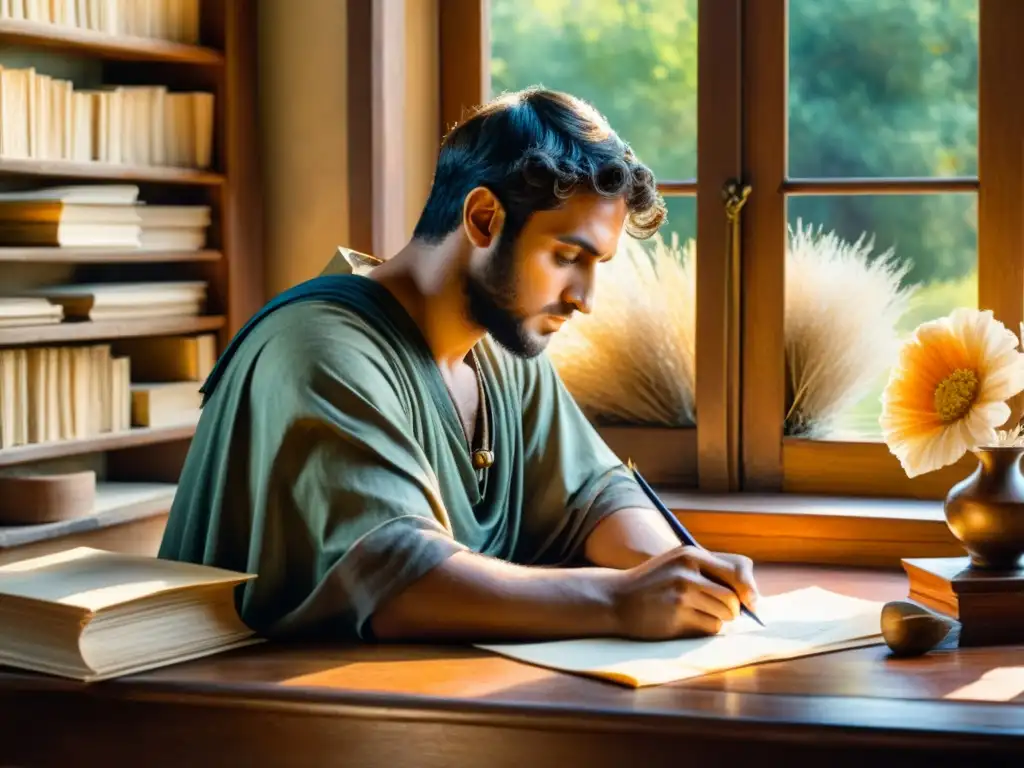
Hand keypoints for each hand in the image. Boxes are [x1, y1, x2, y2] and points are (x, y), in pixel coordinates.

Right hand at [608, 546, 759, 639]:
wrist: (615, 598)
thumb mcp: (679, 563)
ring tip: (702, 615)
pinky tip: (690, 622)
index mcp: (691, 554)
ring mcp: (681, 595)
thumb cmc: (654, 582)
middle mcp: (687, 572)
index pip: (740, 569)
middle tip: (724, 612)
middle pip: (734, 597)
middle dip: (734, 609)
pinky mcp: (676, 617)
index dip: (749, 588)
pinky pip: (710, 627)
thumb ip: (711, 570)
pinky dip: (707, 628)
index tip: (750, 601)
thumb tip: (753, 595)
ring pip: (725, 614)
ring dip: (720, 619)